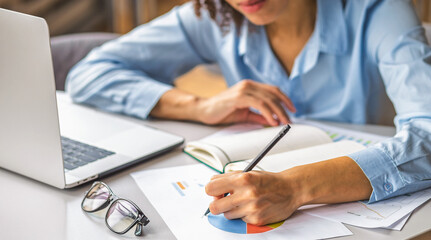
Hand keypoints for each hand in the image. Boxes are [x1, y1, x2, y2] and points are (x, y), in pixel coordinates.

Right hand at [197, 80, 295, 125]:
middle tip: (290, 120)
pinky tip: (272, 121)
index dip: (284, 99)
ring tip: (284, 122)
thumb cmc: (221, 111)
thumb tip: (272, 120)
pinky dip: (267, 113)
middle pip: (273, 94)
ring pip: (268, 99)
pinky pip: (259, 104)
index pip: (273, 90)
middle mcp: (248, 85)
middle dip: (284, 107)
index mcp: (250, 87)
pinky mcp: (239, 97)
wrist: (204, 110)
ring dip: (279, 112)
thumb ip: (258, 115)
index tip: (292, 110)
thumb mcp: (244, 114)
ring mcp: (243, 90)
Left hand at [205, 157, 372, 225]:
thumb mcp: (248, 173)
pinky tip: (254, 207)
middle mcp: (246, 193)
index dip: (211, 191)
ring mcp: (251, 208)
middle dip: (216, 204)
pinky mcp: (257, 219)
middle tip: (223, 201)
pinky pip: (241, 220)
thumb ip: (228, 178)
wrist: (291, 189)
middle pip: (214, 207)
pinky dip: (245, 215)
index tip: (216, 192)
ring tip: (244, 202)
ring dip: (232, 210)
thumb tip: (211, 187)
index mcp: (242, 178)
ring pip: (227, 215)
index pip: (211, 188)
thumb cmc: (269, 181)